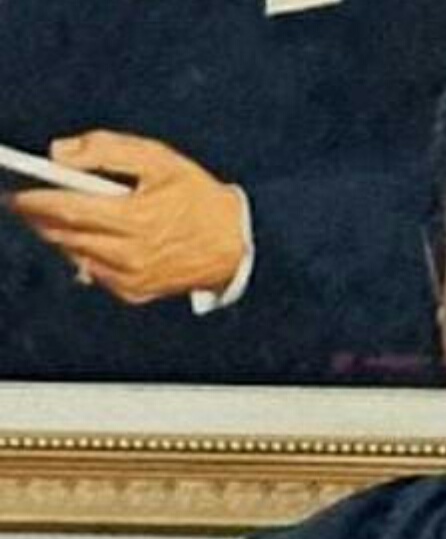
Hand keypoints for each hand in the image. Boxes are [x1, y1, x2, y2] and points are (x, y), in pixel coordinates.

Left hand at [7, 130, 244, 304]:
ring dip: (60, 236)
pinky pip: (94, 273)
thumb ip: (106, 149)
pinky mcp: (135, 292)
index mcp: (136, 218)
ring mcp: (132, 277)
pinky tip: (92, 240)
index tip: (15, 191)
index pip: (68, 209)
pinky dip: (85, 255)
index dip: (34, 200)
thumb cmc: (196, 196)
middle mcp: (132, 253)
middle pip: (64, 235)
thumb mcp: (158, 158)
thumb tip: (59, 153)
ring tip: (59, 218)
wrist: (234, 244)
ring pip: (74, 255)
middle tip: (26, 202)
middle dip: (40, 218)